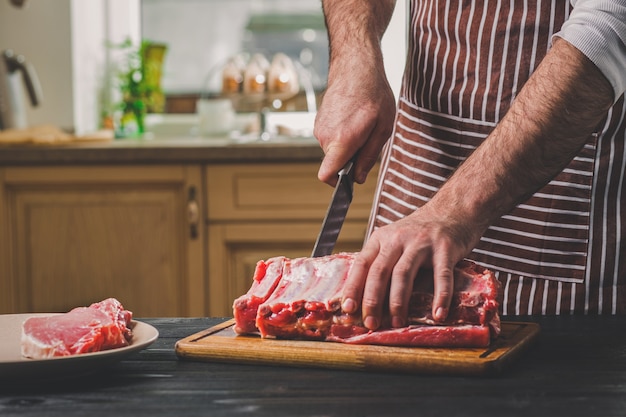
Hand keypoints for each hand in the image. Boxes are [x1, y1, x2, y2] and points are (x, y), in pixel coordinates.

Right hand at [313, 62, 395, 184]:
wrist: (355, 66)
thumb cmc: (373, 94)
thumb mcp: (383, 128)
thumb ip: (369, 157)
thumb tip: (358, 178)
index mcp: (341, 140)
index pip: (326, 175)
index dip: (337, 184)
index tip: (348, 184)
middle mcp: (324, 137)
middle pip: (334, 164)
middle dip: (350, 160)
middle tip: (368, 139)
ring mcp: (319, 129)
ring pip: (333, 151)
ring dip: (347, 146)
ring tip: (361, 125)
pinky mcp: (318, 123)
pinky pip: (330, 140)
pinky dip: (341, 136)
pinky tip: (352, 119)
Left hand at [341, 202, 479, 329]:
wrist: (451, 211)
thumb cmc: (418, 234)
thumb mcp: (392, 240)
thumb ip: (379, 261)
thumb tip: (361, 298)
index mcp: (381, 239)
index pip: (362, 264)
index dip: (353, 287)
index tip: (348, 309)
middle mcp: (398, 239)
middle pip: (379, 271)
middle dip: (373, 300)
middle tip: (371, 323)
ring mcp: (421, 243)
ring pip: (403, 274)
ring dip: (398, 301)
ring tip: (396, 322)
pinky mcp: (445, 249)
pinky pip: (441, 276)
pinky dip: (440, 297)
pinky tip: (438, 314)